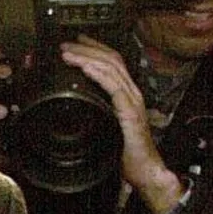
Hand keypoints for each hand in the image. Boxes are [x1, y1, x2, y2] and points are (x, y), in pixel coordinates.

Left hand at [59, 36, 183, 213]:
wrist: (146, 172)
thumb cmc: (125, 152)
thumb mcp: (107, 126)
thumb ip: (97, 111)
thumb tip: (75, 102)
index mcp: (127, 94)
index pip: (113, 63)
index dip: (95, 48)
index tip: (77, 41)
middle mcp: (132, 93)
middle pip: (111, 60)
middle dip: (87, 48)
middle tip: (66, 43)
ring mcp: (133, 102)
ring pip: (111, 69)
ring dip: (87, 57)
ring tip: (69, 53)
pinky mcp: (130, 113)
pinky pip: (114, 87)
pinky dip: (98, 75)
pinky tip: (85, 68)